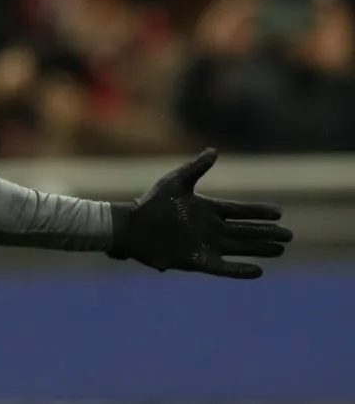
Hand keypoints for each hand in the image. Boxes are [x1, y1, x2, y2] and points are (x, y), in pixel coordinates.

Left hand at [108, 148, 292, 278]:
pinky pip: (225, 267)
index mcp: (206, 209)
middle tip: (289, 235)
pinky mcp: (197, 262)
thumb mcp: (175, 182)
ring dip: (260, 249)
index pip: (240, 210)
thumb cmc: (151, 203)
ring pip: (240, 248)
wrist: (132, 228)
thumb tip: (214, 151)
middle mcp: (210, 228)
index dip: (259, 211)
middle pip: (245, 231)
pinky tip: (259, 271)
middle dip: (267, 232)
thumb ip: (196, 168)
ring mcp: (205, 245)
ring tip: (280, 250)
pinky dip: (241, 270)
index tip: (279, 212)